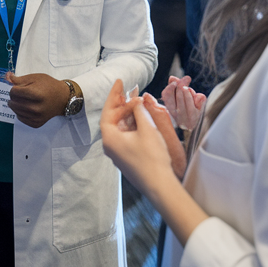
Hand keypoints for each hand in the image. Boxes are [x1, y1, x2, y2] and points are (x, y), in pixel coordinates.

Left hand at [6, 72, 70, 127]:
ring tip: (23, 100)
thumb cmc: (49, 85)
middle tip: (21, 94)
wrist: (62, 98)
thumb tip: (7, 77)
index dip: (14, 88)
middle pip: (13, 102)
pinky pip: (20, 118)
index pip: (14, 92)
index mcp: (36, 94)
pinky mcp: (36, 123)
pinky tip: (26, 107)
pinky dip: (20, 112)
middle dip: (14, 96)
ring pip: (15, 111)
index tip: (20, 87)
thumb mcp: (35, 78)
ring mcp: (36, 117)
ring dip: (16, 104)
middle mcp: (36, 108)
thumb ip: (20, 79)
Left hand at [101, 80, 210, 246]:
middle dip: (122, 104)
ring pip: (120, 128)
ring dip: (128, 114)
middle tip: (131, 91)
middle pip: (113, 119)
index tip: (120, 82)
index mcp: (110, 138)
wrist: (159, 185)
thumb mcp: (147, 129)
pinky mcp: (127, 158)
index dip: (114, 95)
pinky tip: (141, 118)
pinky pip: (126, 136)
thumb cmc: (152, 156)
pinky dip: (132, 125)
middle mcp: (110, 146)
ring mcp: (118, 153)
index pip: (108, 111)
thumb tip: (136, 102)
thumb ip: (139, 112)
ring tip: (137, 102)